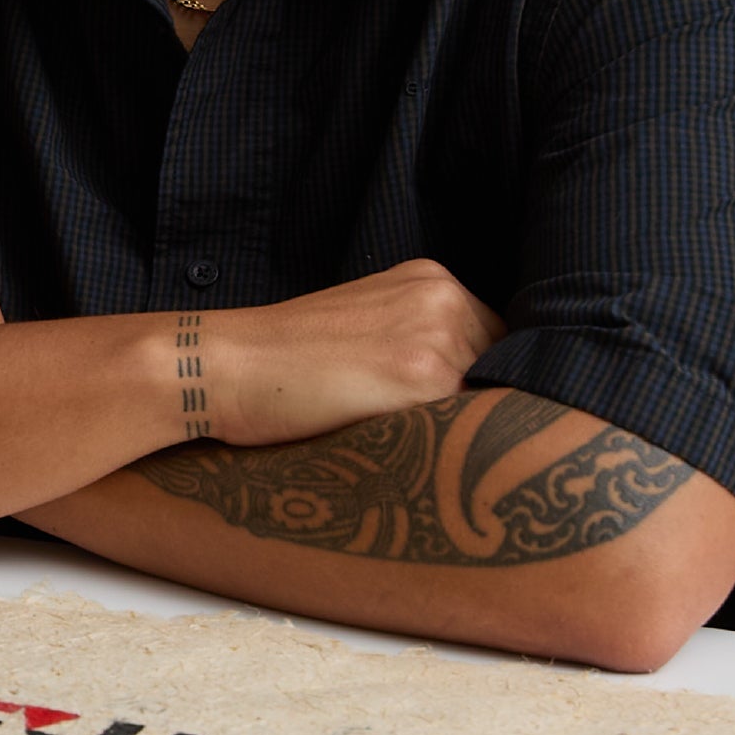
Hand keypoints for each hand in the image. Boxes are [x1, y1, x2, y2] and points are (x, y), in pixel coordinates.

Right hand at [198, 259, 503, 444]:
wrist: (231, 365)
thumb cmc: (285, 360)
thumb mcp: (363, 326)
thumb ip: (419, 340)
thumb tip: (472, 394)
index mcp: (430, 279)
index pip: (495, 342)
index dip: (481, 383)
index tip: (460, 415)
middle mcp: (444, 298)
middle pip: (504, 368)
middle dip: (480, 406)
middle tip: (445, 441)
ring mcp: (440, 335)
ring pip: (493, 398)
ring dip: (470, 428)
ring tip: (425, 450)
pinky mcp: (426, 377)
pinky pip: (469, 422)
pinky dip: (451, 445)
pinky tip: (415, 455)